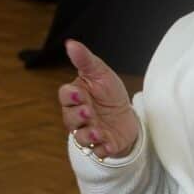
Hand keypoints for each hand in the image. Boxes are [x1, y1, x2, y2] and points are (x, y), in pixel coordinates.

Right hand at [59, 39, 138, 158]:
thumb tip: (70, 43)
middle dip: (78, 115)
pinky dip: (102, 149)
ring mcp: (89, 132)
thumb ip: (84, 60)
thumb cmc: (108, 92)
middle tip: (89, 111)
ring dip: (88, 135)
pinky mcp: (103, 145)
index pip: (65, 96)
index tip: (79, 92)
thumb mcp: (100, 73)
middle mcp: (78, 116)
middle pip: (70, 118)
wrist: (127, 114)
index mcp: (75, 97)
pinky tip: (108, 144)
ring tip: (98, 131)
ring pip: (81, 137)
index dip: (70, 96)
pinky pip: (98, 151)